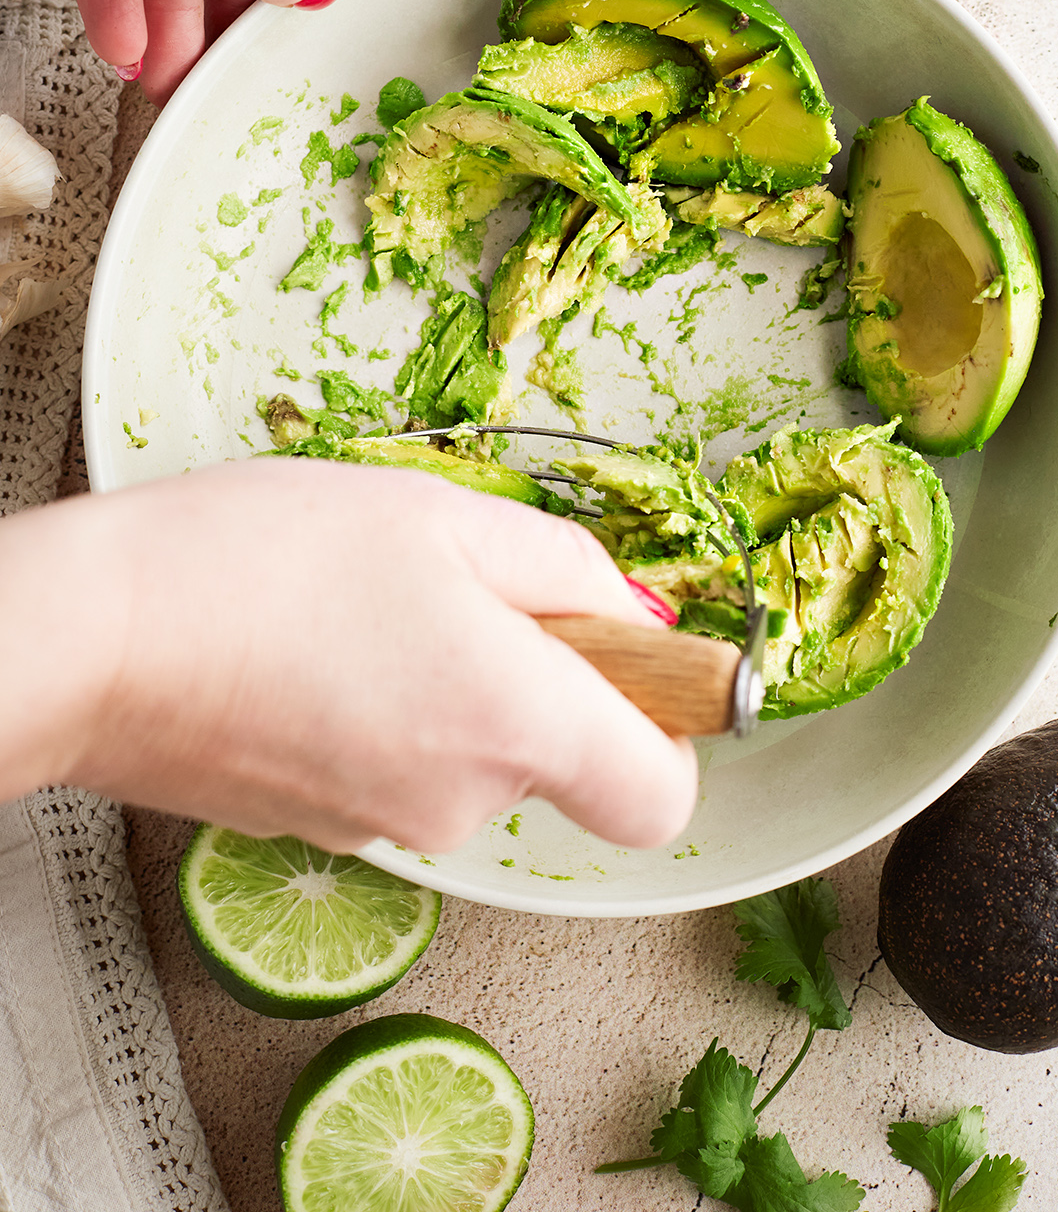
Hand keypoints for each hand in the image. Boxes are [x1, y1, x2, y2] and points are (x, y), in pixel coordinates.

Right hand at [0, 461, 696, 852]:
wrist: (97, 637)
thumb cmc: (263, 559)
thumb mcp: (442, 516)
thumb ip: (566, 569)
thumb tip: (636, 616)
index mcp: (514, 722)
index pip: (660, 797)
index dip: (666, 727)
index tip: (627, 661)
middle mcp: (462, 803)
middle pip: (554, 757)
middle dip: (527, 672)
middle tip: (445, 586)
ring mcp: (385, 833)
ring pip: (468, 757)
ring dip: (444, 685)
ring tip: (358, 606)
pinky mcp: (321, 836)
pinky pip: (397, 769)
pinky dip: (382, 713)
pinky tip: (313, 646)